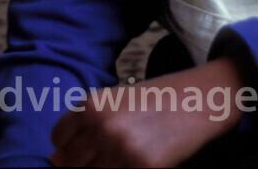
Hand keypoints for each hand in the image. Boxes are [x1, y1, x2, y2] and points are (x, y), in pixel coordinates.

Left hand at [48, 57, 246, 166]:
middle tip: (111, 156)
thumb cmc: (160, 98)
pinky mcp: (144, 166)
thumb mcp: (118, 100)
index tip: (82, 152)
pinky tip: (141, 163)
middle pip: (72, 163)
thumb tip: (54, 160)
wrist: (202, 97)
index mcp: (93, 104)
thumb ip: (87, 125)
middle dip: (86, 164)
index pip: (58, 140)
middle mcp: (103, 125)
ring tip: (126, 158)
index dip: (67, 150)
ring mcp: (122, 148)